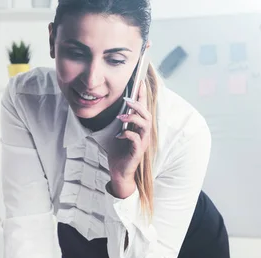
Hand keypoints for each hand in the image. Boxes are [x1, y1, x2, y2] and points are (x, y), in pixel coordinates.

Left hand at [109, 81, 151, 198]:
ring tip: (121, 116)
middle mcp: (144, 134)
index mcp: (140, 128)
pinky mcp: (138, 152)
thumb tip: (114, 108)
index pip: (143, 109)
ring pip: (145, 125)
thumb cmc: (119, 153)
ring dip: (133, 118)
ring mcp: (142, 143)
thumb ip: (119, 122)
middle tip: (127, 99)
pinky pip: (136, 139)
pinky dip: (127, 134)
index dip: (142, 95)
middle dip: (138, 105)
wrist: (119, 172)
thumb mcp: (118, 133)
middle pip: (147, 114)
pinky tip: (119, 135)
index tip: (139, 82)